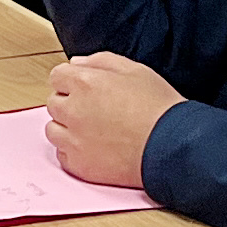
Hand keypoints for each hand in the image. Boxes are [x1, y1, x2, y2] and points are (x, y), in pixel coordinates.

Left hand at [42, 52, 174, 185]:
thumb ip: (101, 61)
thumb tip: (76, 63)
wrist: (173, 147)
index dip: (72, 81)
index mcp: (85, 83)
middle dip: (70, 103)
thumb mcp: (136, 71)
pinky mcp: (79, 165)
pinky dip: (73, 151)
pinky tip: (95, 148)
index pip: (57, 76)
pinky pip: (62, 155)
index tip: (83, 88)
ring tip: (94, 130)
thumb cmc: (159, 109)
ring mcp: (74, 140)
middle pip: (54, 102)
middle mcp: (73, 110)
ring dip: (67, 128)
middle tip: (95, 110)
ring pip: (53, 130)